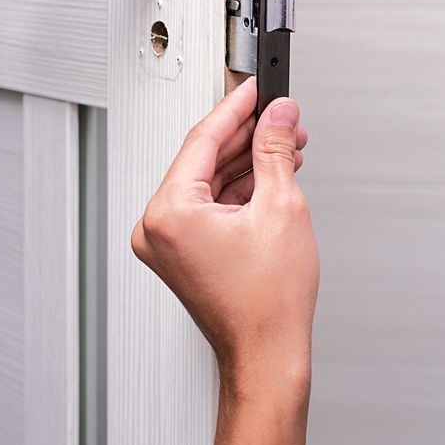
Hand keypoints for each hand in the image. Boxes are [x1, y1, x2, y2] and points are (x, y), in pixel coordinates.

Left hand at [131, 77, 317, 390]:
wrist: (268, 356)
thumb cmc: (267, 304)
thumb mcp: (280, 207)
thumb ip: (275, 150)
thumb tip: (278, 116)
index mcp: (168, 213)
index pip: (203, 140)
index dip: (236, 108)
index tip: (256, 88)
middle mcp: (157, 226)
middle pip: (205, 159)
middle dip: (250, 136)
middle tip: (282, 116)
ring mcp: (166, 242)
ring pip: (210, 181)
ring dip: (249, 162)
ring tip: (287, 145)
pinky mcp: (182, 251)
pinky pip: (209, 204)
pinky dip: (240, 189)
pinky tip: (272, 174)